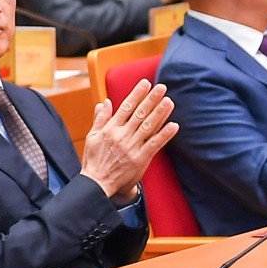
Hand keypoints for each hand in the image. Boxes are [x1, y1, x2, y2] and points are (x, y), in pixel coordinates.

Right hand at [79, 79, 177, 199]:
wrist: (97, 183)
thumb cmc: (94, 160)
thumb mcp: (92, 136)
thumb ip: (100, 119)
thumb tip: (105, 102)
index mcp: (110, 129)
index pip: (126, 107)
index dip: (137, 94)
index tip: (146, 84)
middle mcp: (121, 136)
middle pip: (140, 114)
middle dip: (151, 99)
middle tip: (162, 87)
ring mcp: (131, 147)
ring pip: (148, 126)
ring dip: (160, 113)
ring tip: (169, 101)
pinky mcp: (140, 159)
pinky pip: (154, 144)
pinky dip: (164, 135)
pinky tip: (174, 125)